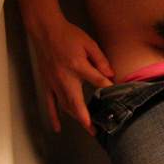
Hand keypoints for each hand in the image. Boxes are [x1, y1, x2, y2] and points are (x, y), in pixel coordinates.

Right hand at [29, 18, 113, 134]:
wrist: (46, 32)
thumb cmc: (69, 36)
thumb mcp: (90, 44)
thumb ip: (100, 60)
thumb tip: (110, 75)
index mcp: (78, 66)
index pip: (97, 81)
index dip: (108, 89)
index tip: (117, 97)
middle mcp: (65, 78)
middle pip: (77, 103)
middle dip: (87, 119)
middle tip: (97, 131)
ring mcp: (54, 83)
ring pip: (65, 106)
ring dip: (75, 119)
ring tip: (87, 129)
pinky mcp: (47, 85)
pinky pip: (50, 104)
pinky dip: (54, 116)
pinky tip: (57, 127)